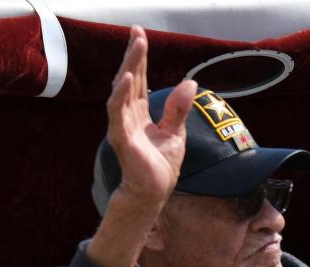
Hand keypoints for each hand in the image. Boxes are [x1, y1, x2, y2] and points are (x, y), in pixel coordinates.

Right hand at [106, 26, 196, 207]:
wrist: (155, 191)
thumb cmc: (161, 165)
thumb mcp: (175, 132)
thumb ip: (179, 108)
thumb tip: (191, 82)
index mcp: (140, 112)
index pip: (139, 79)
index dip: (140, 58)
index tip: (140, 35)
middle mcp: (128, 114)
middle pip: (130, 79)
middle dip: (133, 55)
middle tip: (137, 32)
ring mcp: (122, 124)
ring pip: (122, 90)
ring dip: (129, 67)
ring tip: (137, 47)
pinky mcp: (121, 138)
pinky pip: (118, 112)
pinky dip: (121, 94)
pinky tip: (127, 78)